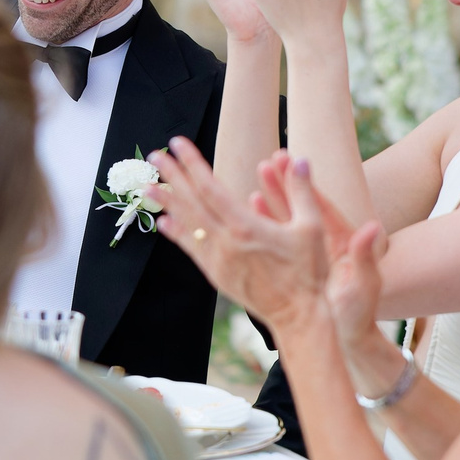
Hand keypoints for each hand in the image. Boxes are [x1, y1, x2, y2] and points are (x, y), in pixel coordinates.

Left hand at [146, 140, 333, 335]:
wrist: (298, 315)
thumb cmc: (308, 272)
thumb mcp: (312, 228)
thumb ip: (301, 192)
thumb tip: (299, 159)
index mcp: (245, 226)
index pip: (209, 186)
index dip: (191, 163)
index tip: (177, 144)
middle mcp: (225, 242)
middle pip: (191, 202)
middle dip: (172, 176)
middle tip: (155, 156)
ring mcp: (217, 260)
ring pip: (186, 225)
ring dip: (166, 203)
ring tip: (147, 186)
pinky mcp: (216, 275)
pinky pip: (191, 249)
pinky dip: (176, 233)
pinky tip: (164, 222)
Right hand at [257, 154, 400, 393]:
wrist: (348, 339)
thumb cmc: (359, 316)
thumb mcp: (364, 286)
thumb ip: (366, 257)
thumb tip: (374, 227)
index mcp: (342, 244)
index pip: (322, 208)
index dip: (306, 186)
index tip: (293, 163)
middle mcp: (325, 244)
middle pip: (303, 207)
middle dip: (286, 183)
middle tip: (270, 159)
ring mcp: (310, 254)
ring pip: (288, 219)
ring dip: (273, 197)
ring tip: (256, 175)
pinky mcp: (298, 265)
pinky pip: (278, 239)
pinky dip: (266, 221)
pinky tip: (251, 207)